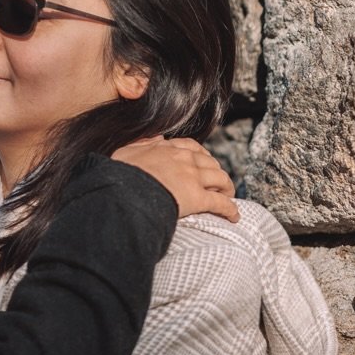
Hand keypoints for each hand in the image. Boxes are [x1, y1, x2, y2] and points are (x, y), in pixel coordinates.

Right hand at [110, 135, 238, 221]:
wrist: (124, 192)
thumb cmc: (120, 175)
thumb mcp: (126, 152)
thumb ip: (143, 143)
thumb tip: (156, 138)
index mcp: (166, 148)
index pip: (190, 147)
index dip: (200, 155)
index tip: (203, 161)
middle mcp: (183, 159)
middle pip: (209, 162)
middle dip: (215, 171)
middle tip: (217, 181)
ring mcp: (192, 177)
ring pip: (220, 178)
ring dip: (226, 187)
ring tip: (228, 195)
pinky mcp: (198, 197)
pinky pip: (220, 203)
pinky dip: (230, 209)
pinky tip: (234, 216)